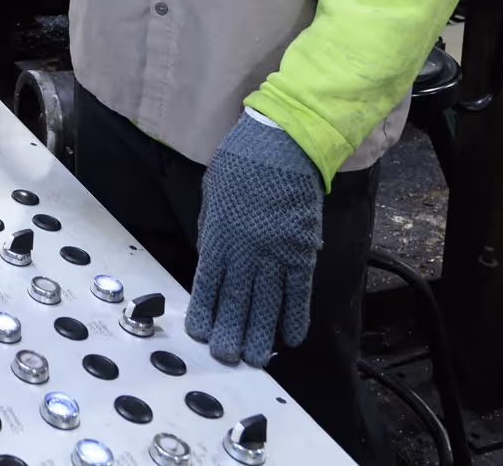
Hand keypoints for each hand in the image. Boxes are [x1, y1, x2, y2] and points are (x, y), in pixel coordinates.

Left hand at [184, 114, 323, 367]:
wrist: (282, 143)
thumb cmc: (242, 161)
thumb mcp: (212, 193)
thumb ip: (212, 228)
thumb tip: (211, 255)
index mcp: (218, 235)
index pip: (207, 284)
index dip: (204, 312)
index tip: (201, 334)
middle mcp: (244, 250)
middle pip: (236, 301)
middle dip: (230, 333)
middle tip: (228, 358)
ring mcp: (275, 252)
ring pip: (266, 303)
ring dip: (261, 334)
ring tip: (255, 359)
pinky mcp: (301, 249)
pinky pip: (298, 291)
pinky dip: (295, 316)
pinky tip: (291, 336)